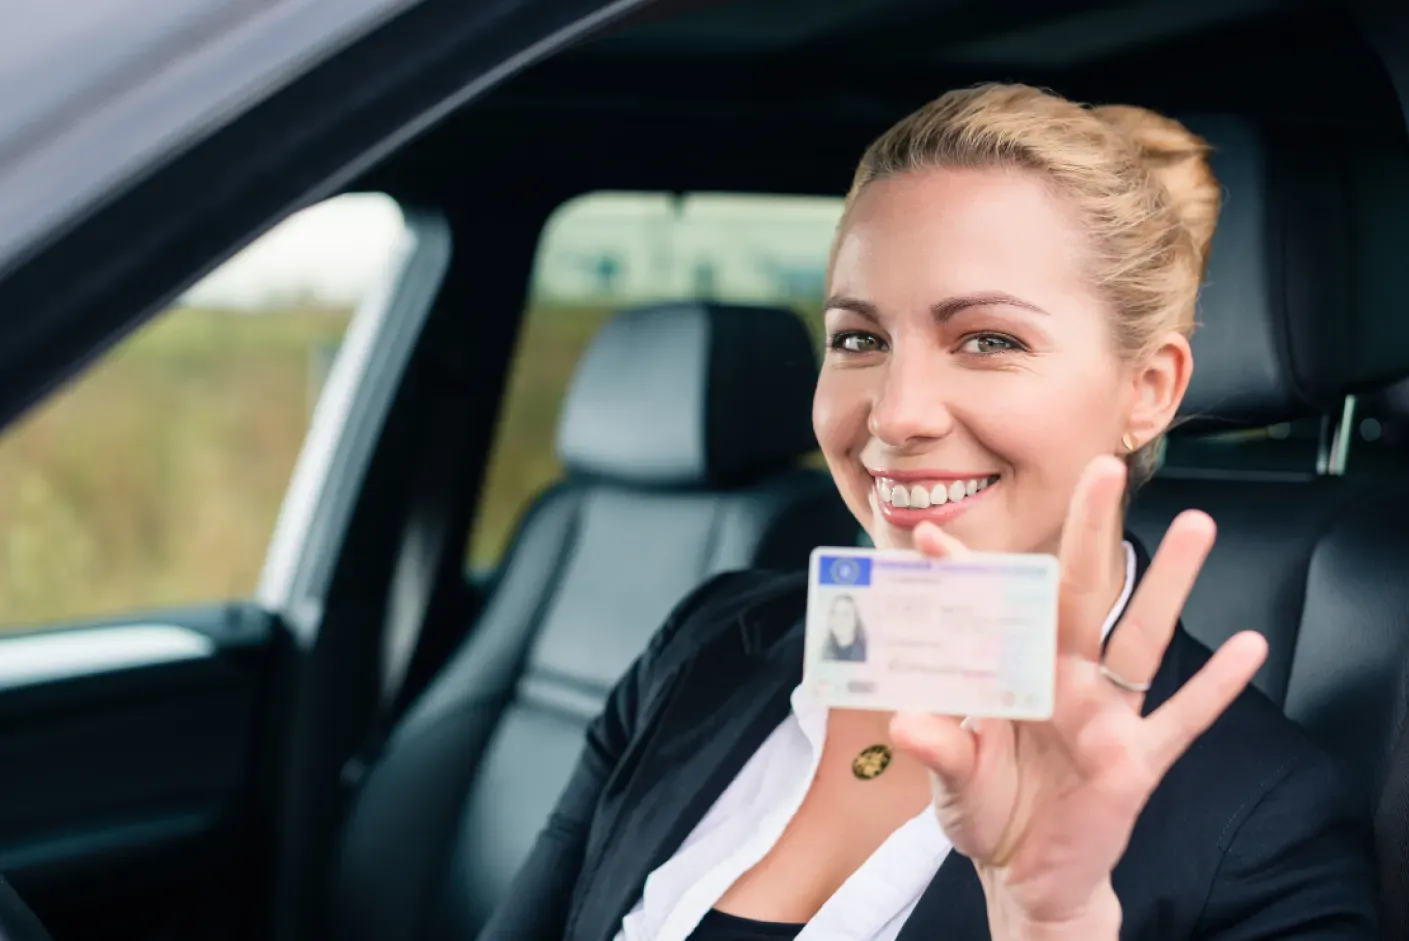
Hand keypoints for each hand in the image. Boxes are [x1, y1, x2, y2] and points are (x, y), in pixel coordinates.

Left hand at [888, 455, 1267, 938]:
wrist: (1030, 876)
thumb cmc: (989, 811)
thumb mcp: (955, 782)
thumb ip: (939, 749)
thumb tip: (904, 725)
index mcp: (1012, 676)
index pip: (989, 612)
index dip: (963, 574)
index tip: (928, 535)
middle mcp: (1063, 681)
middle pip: (1080, 595)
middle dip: (1089, 534)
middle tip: (1102, 470)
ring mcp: (1104, 716)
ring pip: (1140, 639)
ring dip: (1169, 585)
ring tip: (1196, 526)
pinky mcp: (1136, 761)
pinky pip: (1181, 720)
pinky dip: (1215, 689)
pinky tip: (1252, 648)